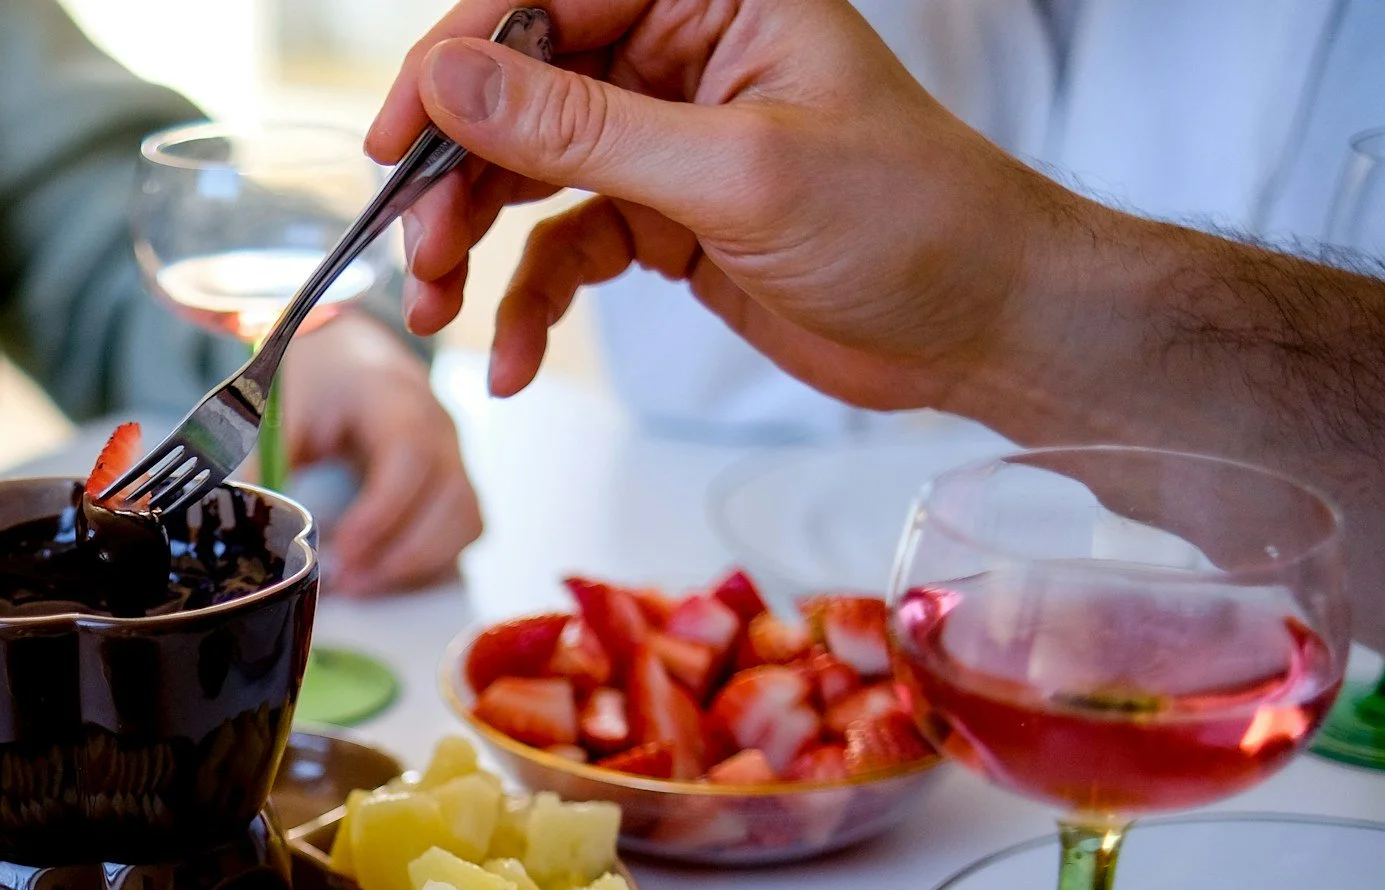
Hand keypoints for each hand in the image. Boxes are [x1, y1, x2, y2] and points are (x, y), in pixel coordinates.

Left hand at [277, 315, 481, 594]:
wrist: (349, 356)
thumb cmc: (316, 383)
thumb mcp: (284, 410)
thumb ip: (266, 461)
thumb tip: (240, 519)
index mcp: (393, 398)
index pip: (411, 455)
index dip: (382, 510)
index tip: (343, 548)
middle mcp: (438, 426)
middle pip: (449, 497)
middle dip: (400, 552)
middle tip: (346, 581)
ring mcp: (455, 455)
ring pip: (465, 519)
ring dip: (417, 562)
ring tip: (360, 583)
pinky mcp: (455, 482)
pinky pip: (464, 528)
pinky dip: (430, 559)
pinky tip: (382, 571)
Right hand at [363, 0, 1075, 415]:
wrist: (986, 325)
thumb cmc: (910, 222)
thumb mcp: (734, 172)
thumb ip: (580, 128)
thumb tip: (453, 77)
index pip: (547, 0)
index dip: (459, 64)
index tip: (398, 140)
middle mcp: (683, 54)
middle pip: (521, 92)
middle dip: (458, 176)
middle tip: (419, 252)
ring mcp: (670, 141)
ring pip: (529, 176)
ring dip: (476, 245)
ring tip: (440, 311)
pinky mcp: (667, 220)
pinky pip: (567, 249)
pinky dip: (534, 304)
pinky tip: (515, 358)